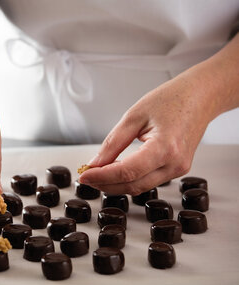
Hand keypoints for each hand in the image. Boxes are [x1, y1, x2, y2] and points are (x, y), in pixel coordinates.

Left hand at [79, 65, 218, 194]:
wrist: (200, 97)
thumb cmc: (171, 100)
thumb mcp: (134, 116)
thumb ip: (113, 142)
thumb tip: (95, 163)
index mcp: (166, 147)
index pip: (127, 172)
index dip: (102, 177)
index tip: (84, 175)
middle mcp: (175, 164)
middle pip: (133, 185)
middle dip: (105, 184)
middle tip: (86, 176)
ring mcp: (178, 169)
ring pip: (140, 187)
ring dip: (116, 184)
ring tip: (97, 175)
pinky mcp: (177, 170)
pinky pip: (148, 181)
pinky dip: (129, 180)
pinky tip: (115, 172)